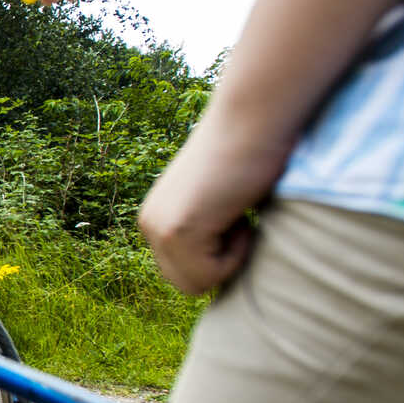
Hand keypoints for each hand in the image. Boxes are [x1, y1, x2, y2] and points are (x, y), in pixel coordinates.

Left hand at [135, 109, 291, 293]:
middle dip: (219, 264)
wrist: (254, 119)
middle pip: (185, 284)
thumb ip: (211, 230)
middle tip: (237, 219)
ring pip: (196, 284)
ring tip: (236, 214)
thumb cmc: (252, 154)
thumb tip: (221, 264)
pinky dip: (236, 255)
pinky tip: (237, 213)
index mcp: (157, 217)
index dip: (218, 257)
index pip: (183, 273)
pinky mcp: (176, 230)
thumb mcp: (221, 199)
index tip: (233, 218)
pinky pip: (210, 275)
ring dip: (229, 259)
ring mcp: (158, 227)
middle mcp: (149, 223)